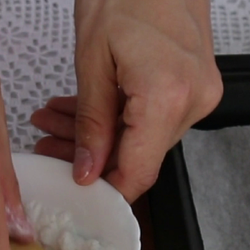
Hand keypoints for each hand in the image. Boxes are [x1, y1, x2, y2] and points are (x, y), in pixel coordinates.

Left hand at [31, 0, 221, 201]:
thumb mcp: (92, 58)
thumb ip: (92, 122)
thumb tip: (88, 168)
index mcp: (167, 96)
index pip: (138, 172)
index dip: (104, 190)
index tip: (75, 190)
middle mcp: (194, 99)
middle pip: (139, 155)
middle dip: (90, 156)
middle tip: (49, 144)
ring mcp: (200, 90)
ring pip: (144, 136)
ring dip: (100, 134)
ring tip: (56, 119)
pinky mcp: (195, 80)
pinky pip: (155, 114)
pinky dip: (121, 115)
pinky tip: (86, 109)